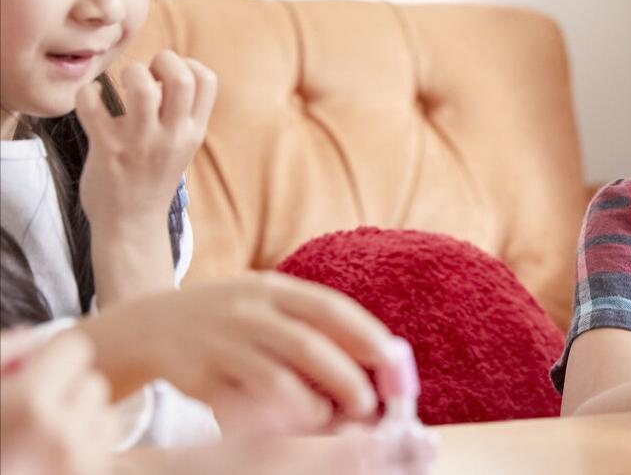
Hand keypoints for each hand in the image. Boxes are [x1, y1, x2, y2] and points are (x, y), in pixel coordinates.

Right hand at [1, 329, 114, 474]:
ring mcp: (80, 462)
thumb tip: (30, 338)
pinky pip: (104, 443)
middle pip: (92, 381)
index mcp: (28, 404)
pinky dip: (86, 443)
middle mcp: (62, 432)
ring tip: (40, 434)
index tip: (31, 373)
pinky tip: (50, 456)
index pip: (76, 349)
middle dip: (66, 388)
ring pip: (102, 411)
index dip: (52, 358)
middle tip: (31, 410)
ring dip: (80, 415)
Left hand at [75, 50, 216, 233]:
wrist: (131, 225)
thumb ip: (179, 115)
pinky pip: (92, 105)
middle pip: (181, 78)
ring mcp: (140, 143)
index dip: (188, 64)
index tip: (169, 75)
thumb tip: (164, 74)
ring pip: (140, 87)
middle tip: (147, 73)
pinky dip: (88, 93)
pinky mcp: (107, 150)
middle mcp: (171, 136)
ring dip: (130, 73)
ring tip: (122, 85)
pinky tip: (91, 100)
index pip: (207, 81)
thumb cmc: (152, 179)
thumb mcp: (181, 147)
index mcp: (193, 132)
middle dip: (162, 60)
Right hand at [80, 272, 408, 435]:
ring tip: (327, 419)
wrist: (151, 324)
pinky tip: (285, 429)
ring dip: (309, 407)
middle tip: (367, 404)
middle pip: (307, 346)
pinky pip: (240, 407)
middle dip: (345, 379)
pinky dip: (268, 423)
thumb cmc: (231, 317)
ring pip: (274, 381)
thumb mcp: (268, 300)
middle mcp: (247, 311)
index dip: (366, 334)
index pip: (330, 307)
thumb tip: (376, 353)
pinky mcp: (197, 379)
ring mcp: (220, 344)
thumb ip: (311, 320)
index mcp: (273, 287)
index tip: (392, 361)